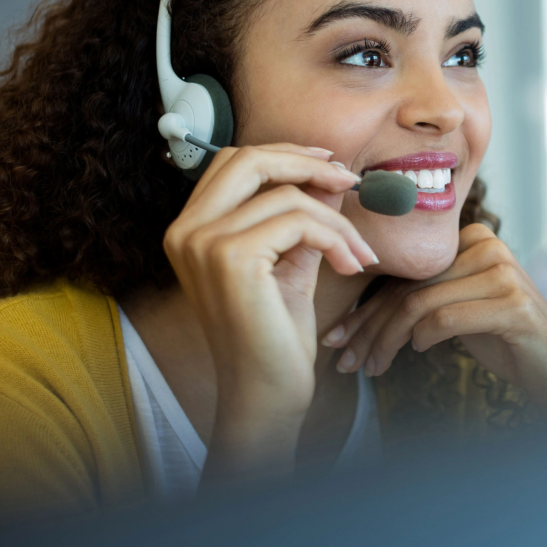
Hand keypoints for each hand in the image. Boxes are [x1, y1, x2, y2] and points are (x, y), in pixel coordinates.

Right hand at [163, 143, 376, 481]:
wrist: (266, 391)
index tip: (330, 168)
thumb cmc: (276, 334)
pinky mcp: (231, 258)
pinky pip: (300, 222)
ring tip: (359, 254)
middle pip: (249, 159)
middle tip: (350, 182)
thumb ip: (303, 218)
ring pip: (288, 196)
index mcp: (190, 229)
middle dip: (307, 163)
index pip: (234, 162)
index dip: (285, 155)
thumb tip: (331, 175)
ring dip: (337, 221)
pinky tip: (350, 267)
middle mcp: (186, 231)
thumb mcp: (291, 262)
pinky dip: (336, 240)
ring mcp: (203, 243)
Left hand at [323, 224, 546, 417]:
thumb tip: (361, 314)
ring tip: (370, 369)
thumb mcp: (461, 311)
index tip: (337, 338)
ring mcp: (504, 273)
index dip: (366, 308)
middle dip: (368, 328)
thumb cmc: (505, 342)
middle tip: (343, 360)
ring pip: (420, 304)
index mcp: (473, 239)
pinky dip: (423, 339)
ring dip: (387, 342)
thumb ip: (426, 297)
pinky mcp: (513, 304)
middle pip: (409, 288)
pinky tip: (417, 355)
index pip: (406, 274)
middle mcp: (489, 246)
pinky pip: (446, 318)